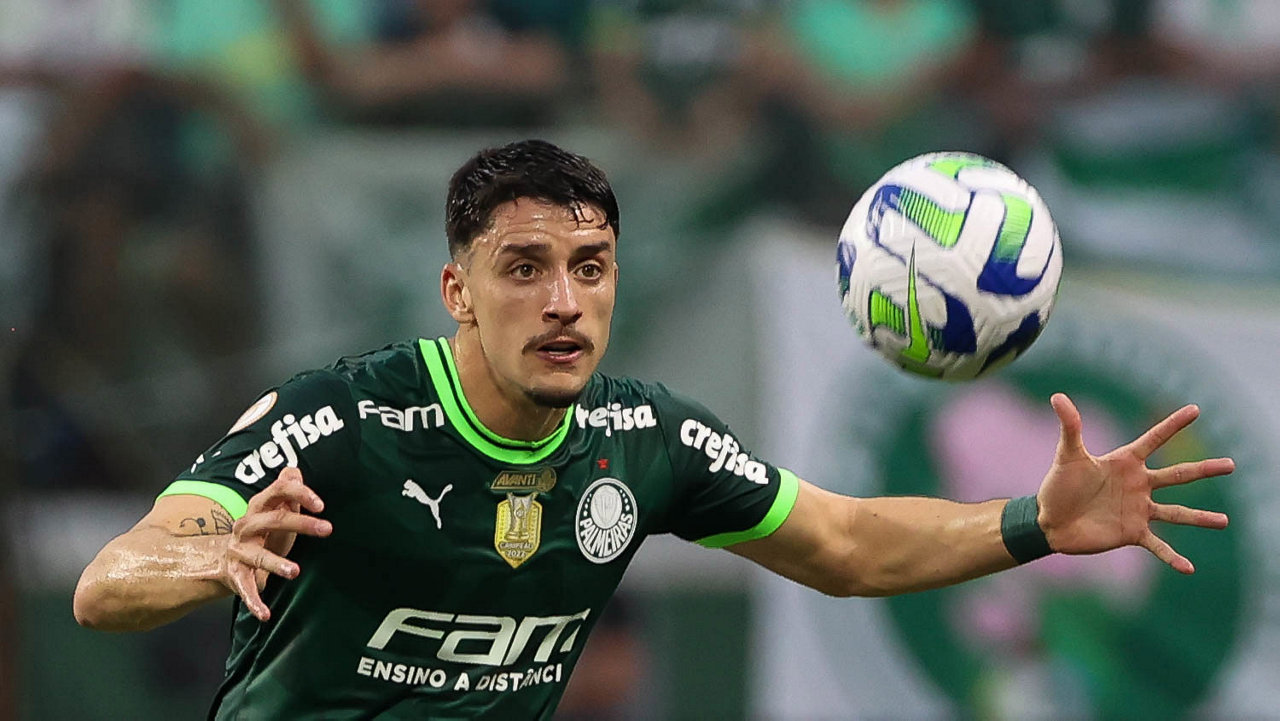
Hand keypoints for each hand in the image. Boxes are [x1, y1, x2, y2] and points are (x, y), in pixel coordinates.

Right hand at [221, 467, 330, 620]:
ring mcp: (239, 551)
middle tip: (328, 529)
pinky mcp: (235, 575)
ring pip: (259, 556)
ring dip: (277, 564)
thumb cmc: (264, 532)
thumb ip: (288, 491)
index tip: (322, 505)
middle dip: (301, 524)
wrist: (225, 558)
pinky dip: (255, 602)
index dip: (300, 494)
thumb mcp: (276, 510)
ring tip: (296, 572)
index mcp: (259, 507)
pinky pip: (245, 589)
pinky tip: (265, 614)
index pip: (278, 491)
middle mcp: (246, 526)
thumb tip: (294, 469)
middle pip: (274, 520)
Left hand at [1036, 393, 1232, 573]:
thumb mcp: (1067, 454)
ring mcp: (1138, 510)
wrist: (1049, 521)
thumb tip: (1057, 396)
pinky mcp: (1132, 533)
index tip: (1195, 409)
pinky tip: (1189, 568)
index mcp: (1125, 463)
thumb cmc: (1059, 486)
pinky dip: (1172, 557)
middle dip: (1204, 470)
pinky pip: (1158, 546)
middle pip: (1177, 475)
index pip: (1154, 439)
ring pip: (1176, 513)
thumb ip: (1069, 426)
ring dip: (1199, 518)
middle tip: (1232, 465)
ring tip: (1224, 522)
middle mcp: (1138, 485)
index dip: (1173, 424)